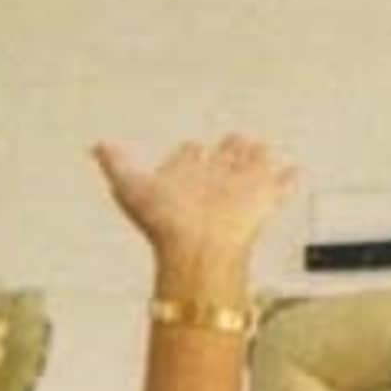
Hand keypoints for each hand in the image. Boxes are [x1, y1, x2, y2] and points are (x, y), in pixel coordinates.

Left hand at [95, 133, 299, 301]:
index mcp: (184, 175)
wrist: (199, 249)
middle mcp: (211, 181)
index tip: (192, 149)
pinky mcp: (263, 198)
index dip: (189, 153)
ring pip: (250, 166)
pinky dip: (288, 178)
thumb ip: (115, 163)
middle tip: (235, 141)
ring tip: (260, 149)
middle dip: (228, 148)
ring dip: (255, 156)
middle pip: (223, 157)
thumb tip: (97, 145)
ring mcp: (239, 189)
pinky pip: (280, 185)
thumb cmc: (165, 223)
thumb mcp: (130, 187)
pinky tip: (293, 170)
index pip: (188, 156)